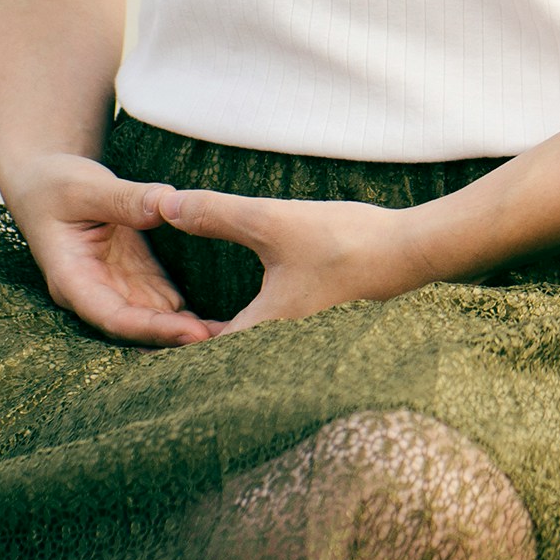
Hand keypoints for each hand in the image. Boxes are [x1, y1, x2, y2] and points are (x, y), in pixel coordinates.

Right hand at [2, 153, 213, 346]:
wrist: (46, 181)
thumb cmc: (55, 184)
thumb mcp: (85, 186)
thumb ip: (124, 198)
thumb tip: (167, 204)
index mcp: (72, 279)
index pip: (112, 317)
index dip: (153, 329)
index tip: (192, 333)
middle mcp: (95, 293)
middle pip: (138, 329)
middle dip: (179, 339)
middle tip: (229, 345)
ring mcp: (117, 288)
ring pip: (156, 322)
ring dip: (190, 333)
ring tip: (239, 341)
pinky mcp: (136, 278)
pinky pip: (167, 303)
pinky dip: (192, 314)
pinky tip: (227, 324)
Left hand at [154, 187, 425, 334]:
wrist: (414, 252)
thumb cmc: (345, 241)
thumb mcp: (271, 220)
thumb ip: (216, 214)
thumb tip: (165, 205)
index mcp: (264, 330)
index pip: (203, 349)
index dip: (172, 339)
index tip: (145, 327)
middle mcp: (284, 348)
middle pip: (226, 353)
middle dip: (196, 339)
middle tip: (161, 323)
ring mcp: (308, 342)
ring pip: (253, 346)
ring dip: (226, 333)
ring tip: (197, 319)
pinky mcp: (325, 329)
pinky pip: (276, 336)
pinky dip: (255, 326)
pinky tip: (253, 306)